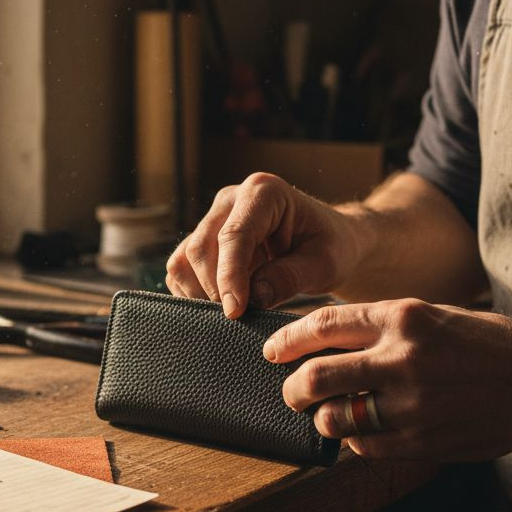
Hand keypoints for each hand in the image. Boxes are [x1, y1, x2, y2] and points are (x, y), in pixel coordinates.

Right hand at [165, 173, 370, 317]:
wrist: (328, 242)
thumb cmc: (330, 247)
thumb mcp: (325, 263)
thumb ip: (291, 277)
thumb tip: (255, 297)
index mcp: (263, 192)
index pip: (233, 235)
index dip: (229, 276)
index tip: (234, 311)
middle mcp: (231, 200)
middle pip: (200, 247)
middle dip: (214, 289)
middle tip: (239, 319)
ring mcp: (213, 218)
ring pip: (183, 259)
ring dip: (200, 293)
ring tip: (232, 313)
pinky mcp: (203, 239)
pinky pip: (181, 270)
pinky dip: (194, 293)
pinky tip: (223, 304)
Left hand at [269, 298, 511, 460]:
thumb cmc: (488, 343)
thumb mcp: (435, 315)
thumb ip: (383, 327)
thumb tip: (325, 340)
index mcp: (404, 317)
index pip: (324, 325)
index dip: (288, 339)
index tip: (273, 350)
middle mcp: (403, 358)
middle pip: (316, 376)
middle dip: (293, 387)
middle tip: (292, 390)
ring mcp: (413, 404)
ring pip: (335, 417)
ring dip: (323, 418)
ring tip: (329, 413)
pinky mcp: (423, 440)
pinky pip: (365, 445)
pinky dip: (355, 439)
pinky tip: (364, 430)